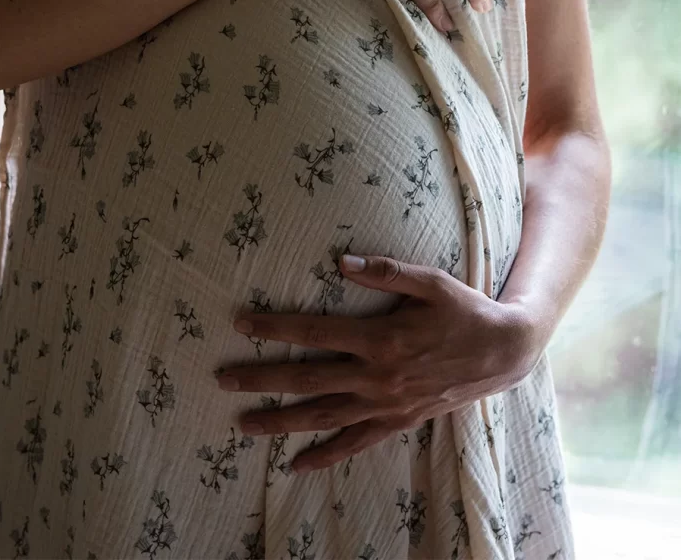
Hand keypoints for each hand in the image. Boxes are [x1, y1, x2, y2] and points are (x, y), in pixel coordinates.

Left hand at [216, 254, 543, 473]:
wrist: (504, 352)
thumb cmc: (464, 310)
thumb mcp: (430, 281)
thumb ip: (386, 272)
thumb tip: (341, 263)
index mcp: (380, 338)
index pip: (314, 331)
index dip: (275, 327)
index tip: (241, 324)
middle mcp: (378, 376)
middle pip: (307, 378)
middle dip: (262, 379)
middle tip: (223, 380)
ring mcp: (387, 404)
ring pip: (324, 416)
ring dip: (281, 421)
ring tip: (244, 424)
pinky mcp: (399, 421)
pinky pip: (356, 444)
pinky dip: (326, 455)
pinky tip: (298, 464)